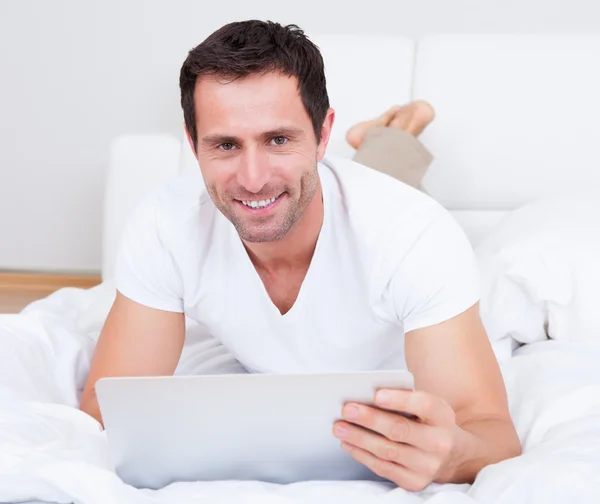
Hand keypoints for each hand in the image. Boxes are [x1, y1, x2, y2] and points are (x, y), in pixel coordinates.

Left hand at [333, 389, 459, 490]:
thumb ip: (404, 399)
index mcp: (442, 416)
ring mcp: (428, 466)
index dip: (399, 400)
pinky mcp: (414, 482)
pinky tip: (348, 444)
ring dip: (359, 438)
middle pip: (399, 429)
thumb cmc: (428, 422)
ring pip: (387, 451)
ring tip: (339, 427)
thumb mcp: (427, 406)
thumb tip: (366, 397)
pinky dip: (362, 455)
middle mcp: (439, 443)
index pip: (423, 405)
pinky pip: (383, 468)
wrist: (452, 455)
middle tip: (346, 409)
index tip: (376, 395)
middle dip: (369, 419)